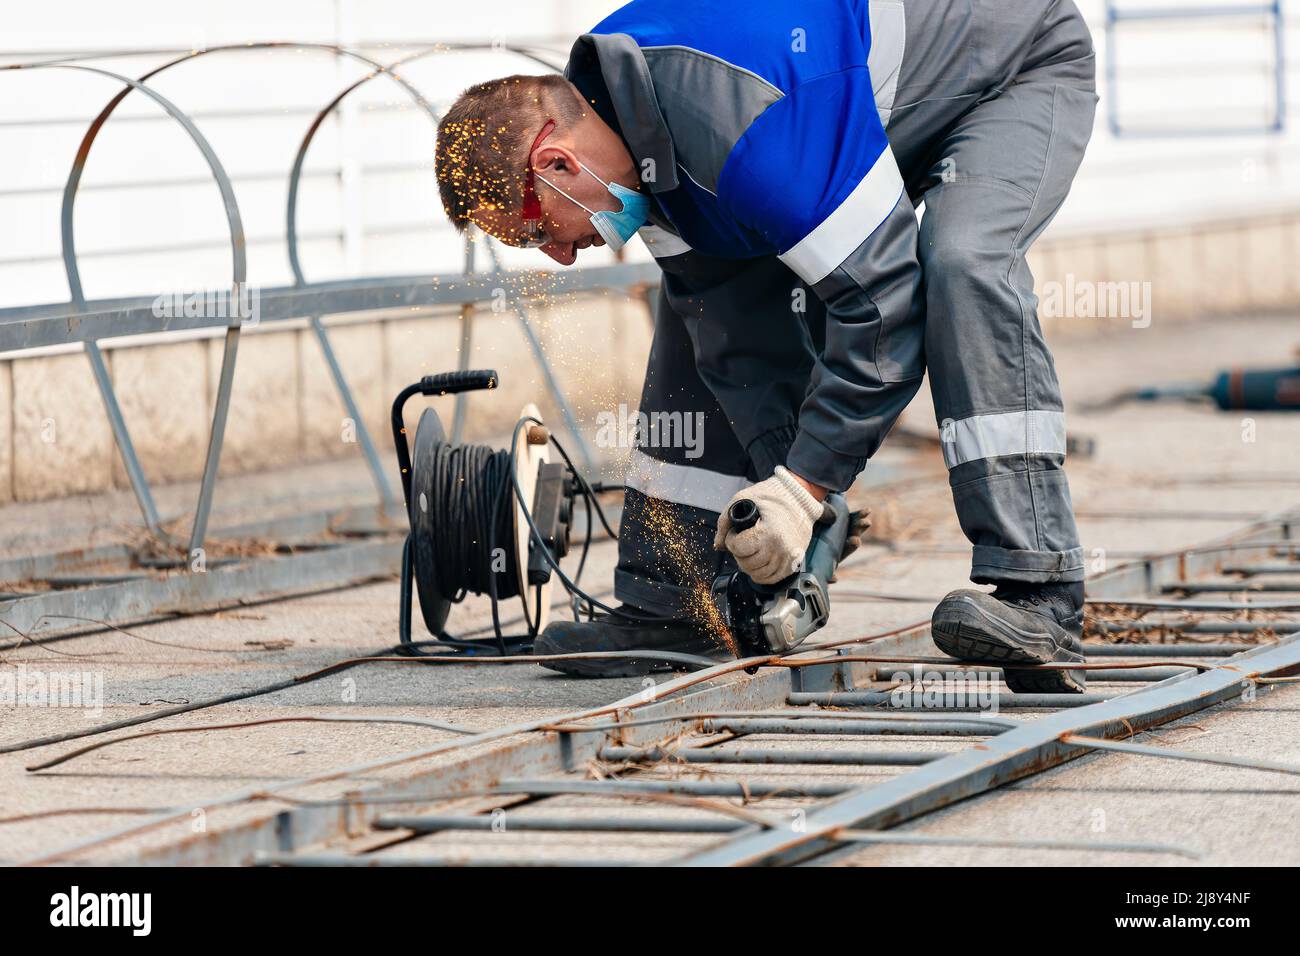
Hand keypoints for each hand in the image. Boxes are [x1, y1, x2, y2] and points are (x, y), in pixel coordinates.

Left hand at [713, 466, 824, 584]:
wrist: (799, 499)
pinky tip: (759, 561)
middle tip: (743, 540)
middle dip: (739, 553)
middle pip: (746, 564)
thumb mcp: (742, 499)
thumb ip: (725, 522)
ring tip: (752, 549)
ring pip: (757, 574)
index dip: (731, 540)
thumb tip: (718, 545)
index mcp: (769, 532)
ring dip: (748, 564)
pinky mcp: (792, 564)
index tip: (736, 533)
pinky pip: (770, 579)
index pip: (738, 548)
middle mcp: (780, 549)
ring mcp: (788, 559)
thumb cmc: (773, 496)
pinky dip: (760, 573)